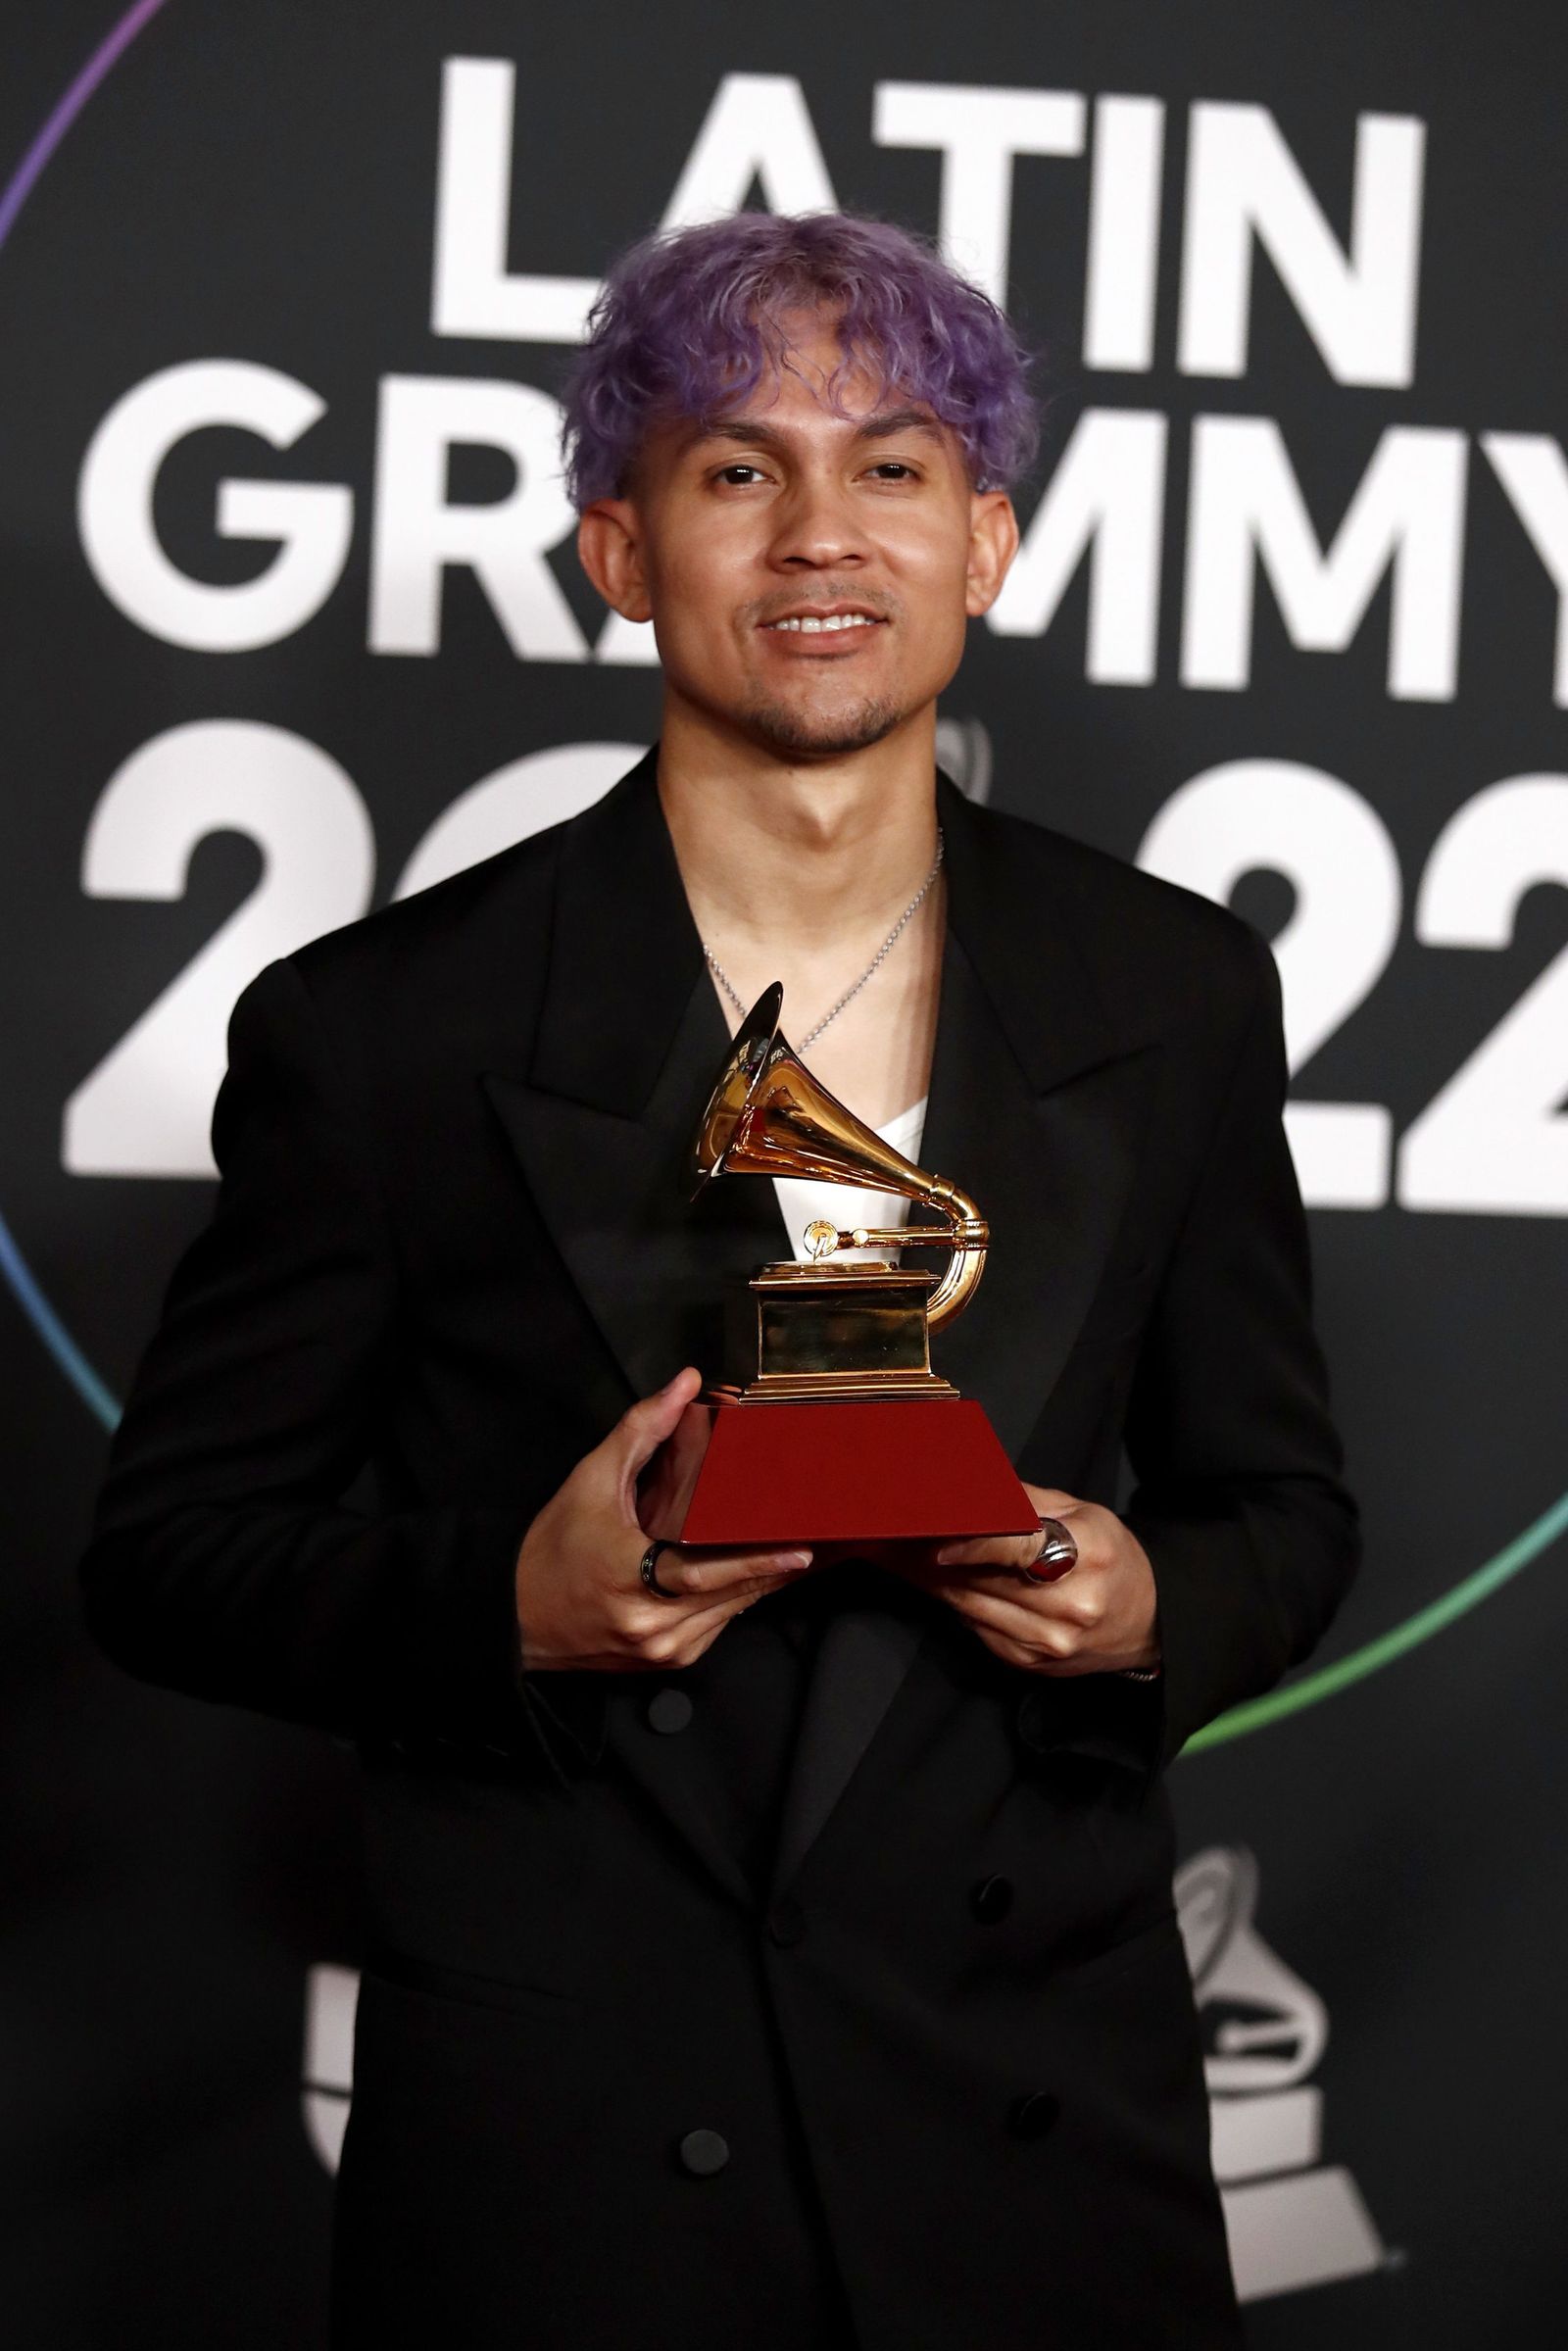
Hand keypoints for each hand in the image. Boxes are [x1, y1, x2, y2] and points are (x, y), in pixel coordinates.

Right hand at [515, 1367, 813, 1672]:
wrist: (514, 1617)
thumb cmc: (550, 1551)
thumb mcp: (591, 1481)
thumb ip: (641, 1430)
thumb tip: (684, 1384)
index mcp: (630, 1577)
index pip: (707, 1574)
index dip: (756, 1563)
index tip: (800, 1549)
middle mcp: (649, 1623)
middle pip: (731, 1594)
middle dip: (776, 1566)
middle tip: (820, 1536)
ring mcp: (660, 1650)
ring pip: (731, 1613)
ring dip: (763, 1583)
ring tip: (797, 1552)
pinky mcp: (666, 1662)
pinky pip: (717, 1628)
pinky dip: (736, 1599)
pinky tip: (754, 1574)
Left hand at [892, 1484, 1160, 1677]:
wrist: (1150, 1620)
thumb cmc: (1112, 1556)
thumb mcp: (1081, 1513)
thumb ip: (1024, 1501)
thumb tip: (970, 1486)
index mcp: (1087, 1555)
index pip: (1018, 1548)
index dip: (973, 1546)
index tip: (938, 1541)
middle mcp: (1070, 1605)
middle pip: (985, 1581)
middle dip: (940, 1560)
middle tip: (903, 1540)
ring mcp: (1049, 1641)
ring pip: (972, 1608)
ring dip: (939, 1583)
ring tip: (912, 1559)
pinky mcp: (1032, 1664)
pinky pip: (979, 1630)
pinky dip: (959, 1606)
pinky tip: (946, 1585)